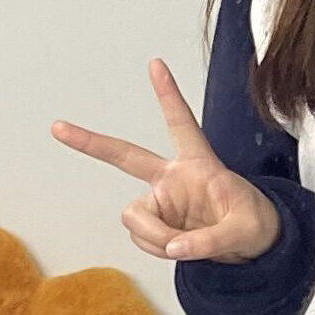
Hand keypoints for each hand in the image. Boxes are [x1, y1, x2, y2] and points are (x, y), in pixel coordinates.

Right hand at [50, 59, 281, 265]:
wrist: (253, 249)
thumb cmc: (255, 227)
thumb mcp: (245, 232)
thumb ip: (210, 241)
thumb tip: (174, 247)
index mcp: (199, 165)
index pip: (181, 124)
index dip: (168, 96)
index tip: (156, 65)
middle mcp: (172, 179)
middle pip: (125, 156)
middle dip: (91, 143)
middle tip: (59, 127)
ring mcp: (161, 201)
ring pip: (135, 218)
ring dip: (156, 237)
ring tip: (187, 244)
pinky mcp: (156, 224)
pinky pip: (143, 239)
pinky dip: (157, 248)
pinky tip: (179, 247)